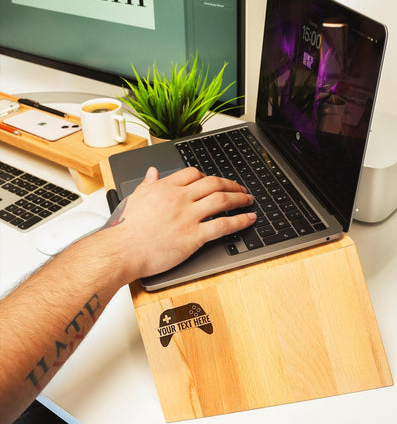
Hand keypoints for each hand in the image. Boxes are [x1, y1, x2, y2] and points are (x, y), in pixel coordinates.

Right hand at [104, 167, 255, 281]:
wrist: (121, 250)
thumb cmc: (125, 228)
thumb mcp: (134, 198)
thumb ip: (147, 184)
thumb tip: (152, 172)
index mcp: (165, 188)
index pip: (193, 173)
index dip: (208, 176)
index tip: (215, 181)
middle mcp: (180, 198)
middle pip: (213, 183)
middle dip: (230, 184)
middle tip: (239, 187)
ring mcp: (188, 216)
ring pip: (222, 200)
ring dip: (239, 198)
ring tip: (248, 199)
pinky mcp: (194, 236)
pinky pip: (223, 225)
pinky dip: (240, 221)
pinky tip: (249, 219)